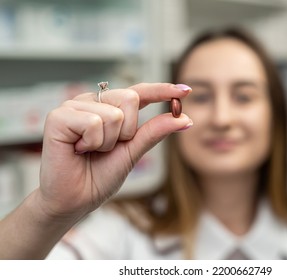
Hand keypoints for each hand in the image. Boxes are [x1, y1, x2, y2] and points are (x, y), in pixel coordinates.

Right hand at [37, 83, 191, 220]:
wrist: (75, 199)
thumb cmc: (100, 176)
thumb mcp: (133, 152)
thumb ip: (154, 132)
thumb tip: (184, 118)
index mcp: (109, 108)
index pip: (139, 92)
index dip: (162, 90)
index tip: (186, 91)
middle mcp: (92, 102)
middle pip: (130, 98)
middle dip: (128, 131)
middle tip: (107, 147)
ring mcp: (74, 106)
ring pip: (114, 114)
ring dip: (108, 142)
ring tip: (90, 150)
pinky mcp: (58, 116)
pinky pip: (93, 122)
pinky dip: (92, 143)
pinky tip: (78, 150)